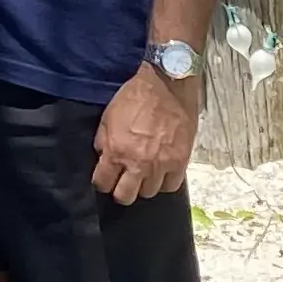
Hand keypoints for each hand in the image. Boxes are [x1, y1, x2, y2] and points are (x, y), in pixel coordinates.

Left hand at [93, 60, 200, 205]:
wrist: (167, 85)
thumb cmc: (136, 97)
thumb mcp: (108, 116)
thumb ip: (103, 141)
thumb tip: (103, 158)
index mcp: (117, 151)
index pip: (103, 183)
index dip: (102, 182)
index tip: (105, 178)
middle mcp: (138, 163)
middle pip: (125, 196)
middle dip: (121, 191)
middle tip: (123, 181)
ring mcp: (161, 165)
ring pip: (149, 193)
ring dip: (144, 184)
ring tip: (144, 173)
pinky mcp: (180, 162)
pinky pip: (171, 186)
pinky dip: (165, 181)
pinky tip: (162, 171)